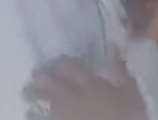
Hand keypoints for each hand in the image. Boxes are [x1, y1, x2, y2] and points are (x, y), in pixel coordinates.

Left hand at [24, 55, 146, 119]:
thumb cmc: (127, 115)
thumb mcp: (130, 91)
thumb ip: (120, 70)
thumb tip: (113, 45)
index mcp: (89, 83)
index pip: (71, 66)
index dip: (64, 62)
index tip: (62, 62)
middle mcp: (71, 95)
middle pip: (50, 81)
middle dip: (42, 77)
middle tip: (36, 74)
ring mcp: (60, 113)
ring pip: (40, 100)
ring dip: (32, 94)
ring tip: (27, 91)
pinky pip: (38, 117)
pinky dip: (32, 113)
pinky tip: (29, 112)